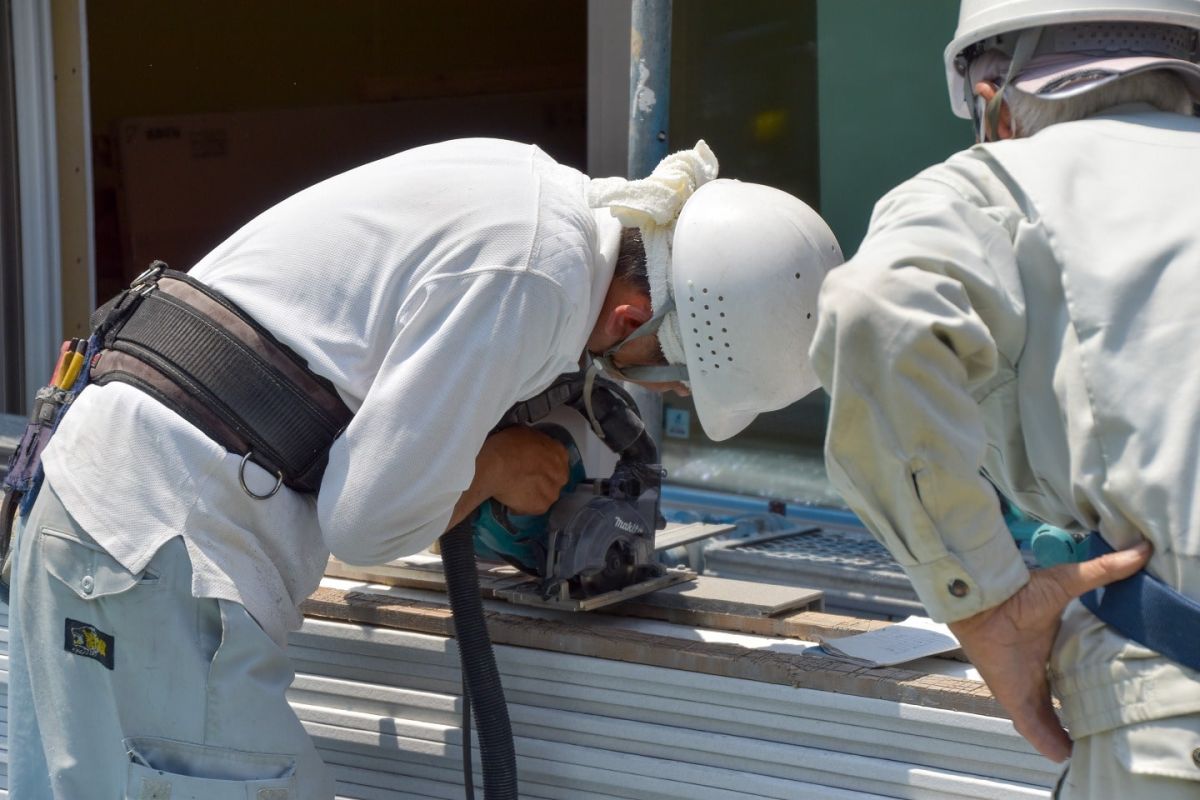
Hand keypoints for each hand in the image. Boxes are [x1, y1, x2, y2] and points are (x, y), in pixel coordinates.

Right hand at [476, 426, 568, 514]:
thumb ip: (535, 443)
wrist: (494, 466)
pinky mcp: (541, 506)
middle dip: (542, 481)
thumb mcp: (523, 433)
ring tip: (516, 490)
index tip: (535, 468)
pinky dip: (523, 506)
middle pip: (554, 480)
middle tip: (524, 479)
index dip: (544, 466)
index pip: (558, 462)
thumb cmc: (505, 447)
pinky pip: (533, 508)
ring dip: (533, 494)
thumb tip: (530, 446)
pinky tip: (511, 498)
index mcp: (559, 452)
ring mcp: (552, 491)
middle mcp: (560, 473)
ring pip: (545, 495)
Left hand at [948, 540, 1151, 761]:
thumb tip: (1140, 551)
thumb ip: (1102, 571)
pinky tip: (1062, 755)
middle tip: (1105, 729)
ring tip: (1086, 751)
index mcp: (1051, 649)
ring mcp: (1025, 685)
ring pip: (1047, 718)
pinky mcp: (1013, 696)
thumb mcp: (1067, 582)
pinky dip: (1046, 741)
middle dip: (1078, 715)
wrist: (981, 600)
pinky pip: (1032, 726)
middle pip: (1060, 699)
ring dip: (1063, 734)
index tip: (1112, 698)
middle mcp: (1037, 670)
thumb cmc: (1019, 591)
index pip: (1072, 674)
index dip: (1089, 687)